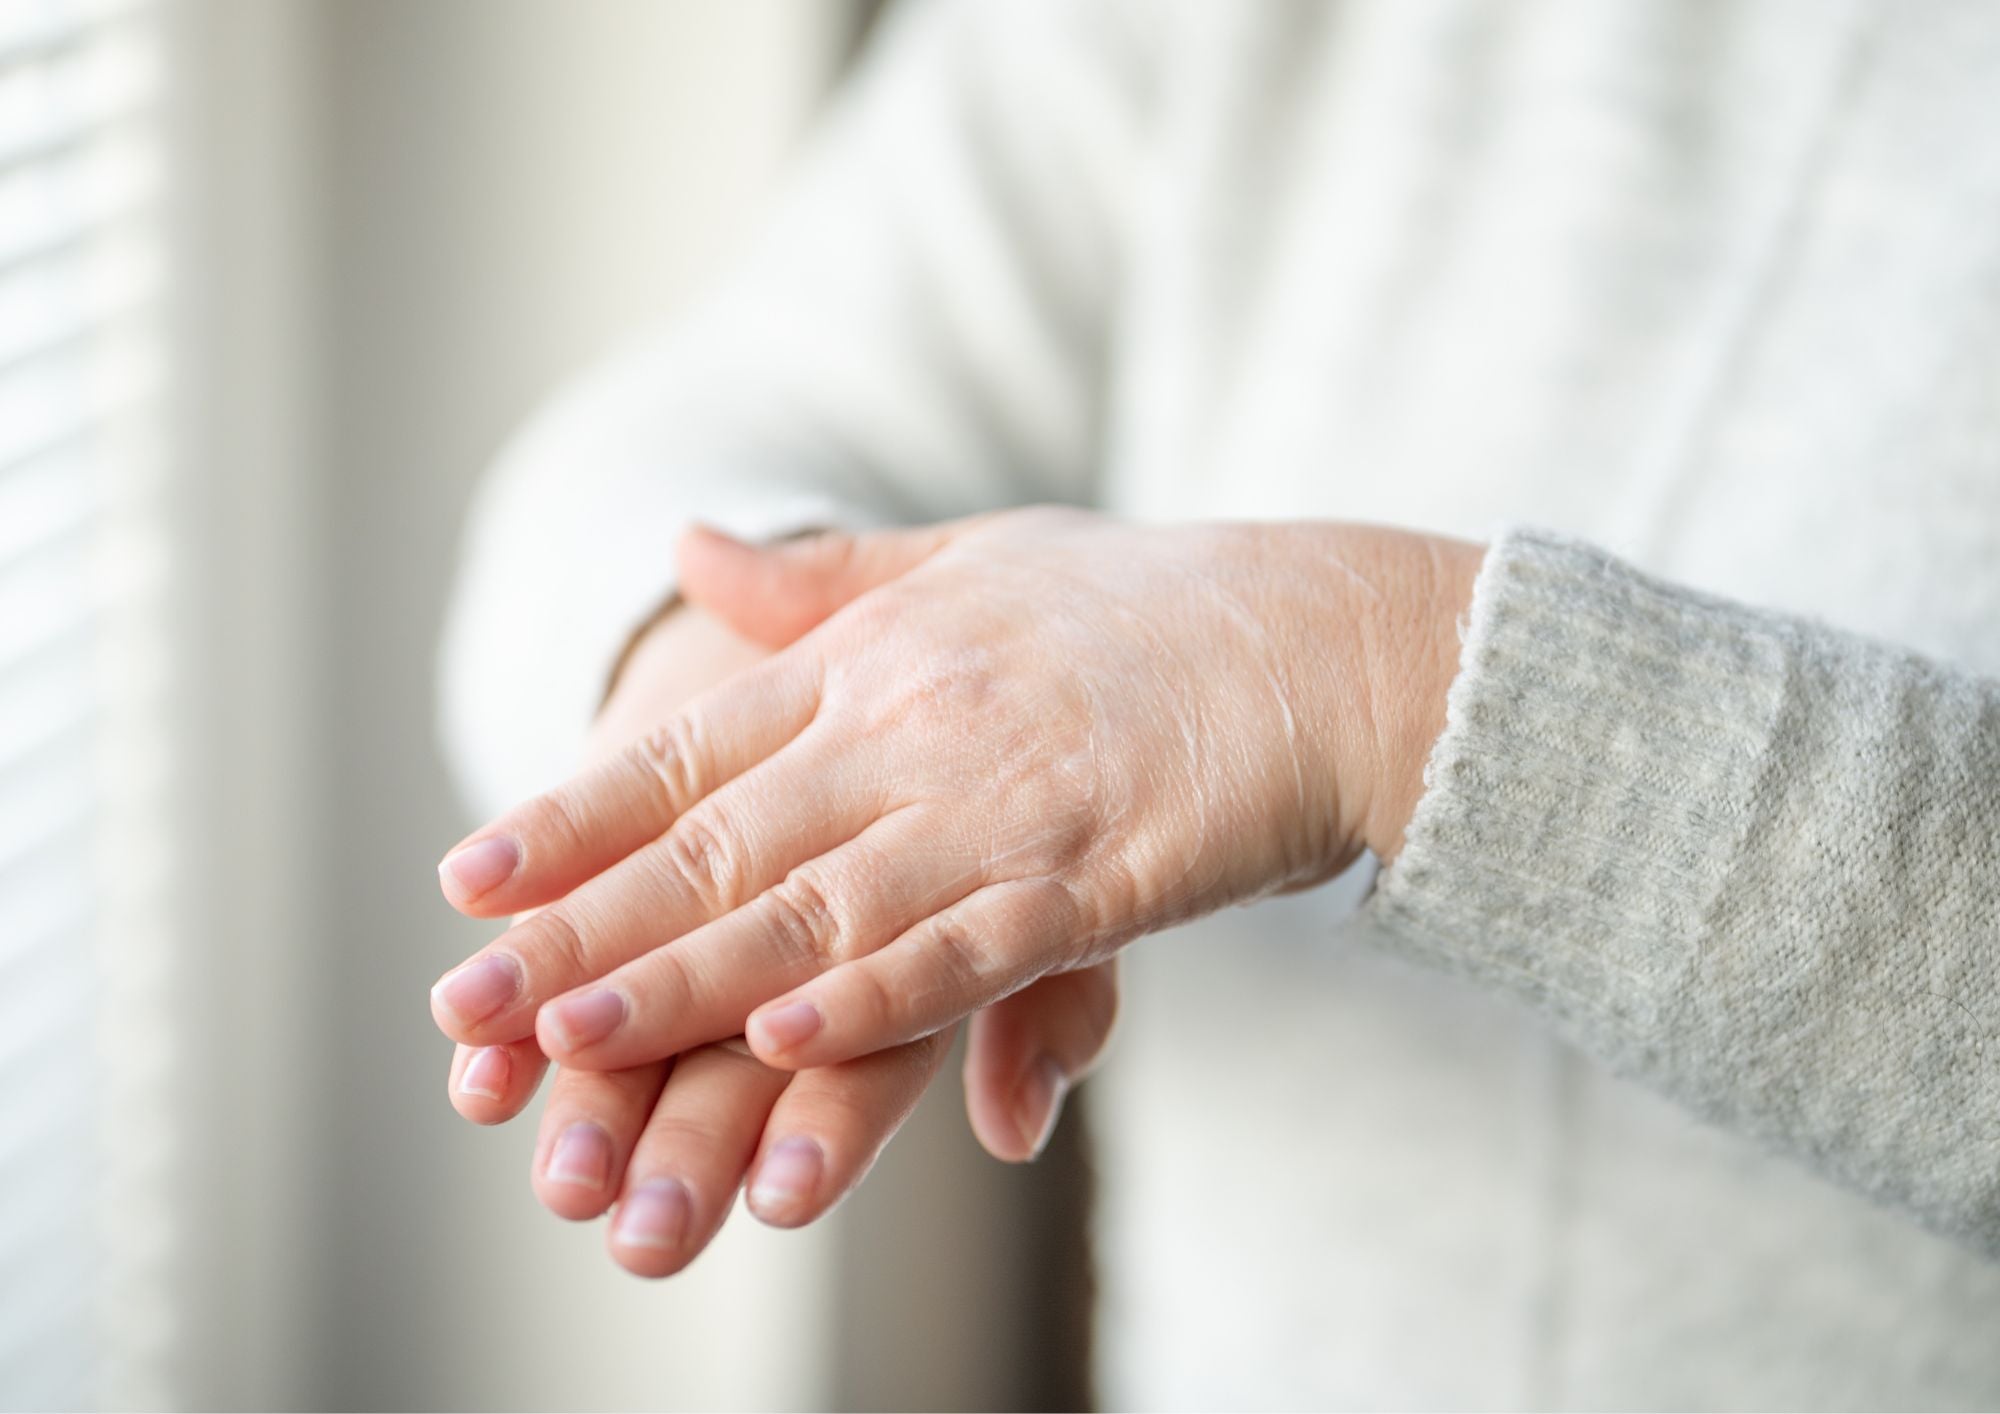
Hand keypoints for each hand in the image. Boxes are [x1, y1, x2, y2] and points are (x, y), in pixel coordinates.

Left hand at [440, 558, 1116, 1274]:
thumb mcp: (970, 558)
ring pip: (817, 907)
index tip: (469, 881)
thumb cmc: (1147, 605)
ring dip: (690, 981)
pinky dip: (874, 996)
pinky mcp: (1095, 878)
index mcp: (874, 655)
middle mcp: (914, 724)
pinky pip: (965, 948)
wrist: (1326, 637)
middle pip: (723, 841)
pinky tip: (786, 1041)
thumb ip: (823, 575)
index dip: (575, 819)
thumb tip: (686, 546)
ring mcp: (1002, 804)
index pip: (692, 747)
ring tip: (574, 1035)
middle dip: (587, 926)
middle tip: (466, 995)